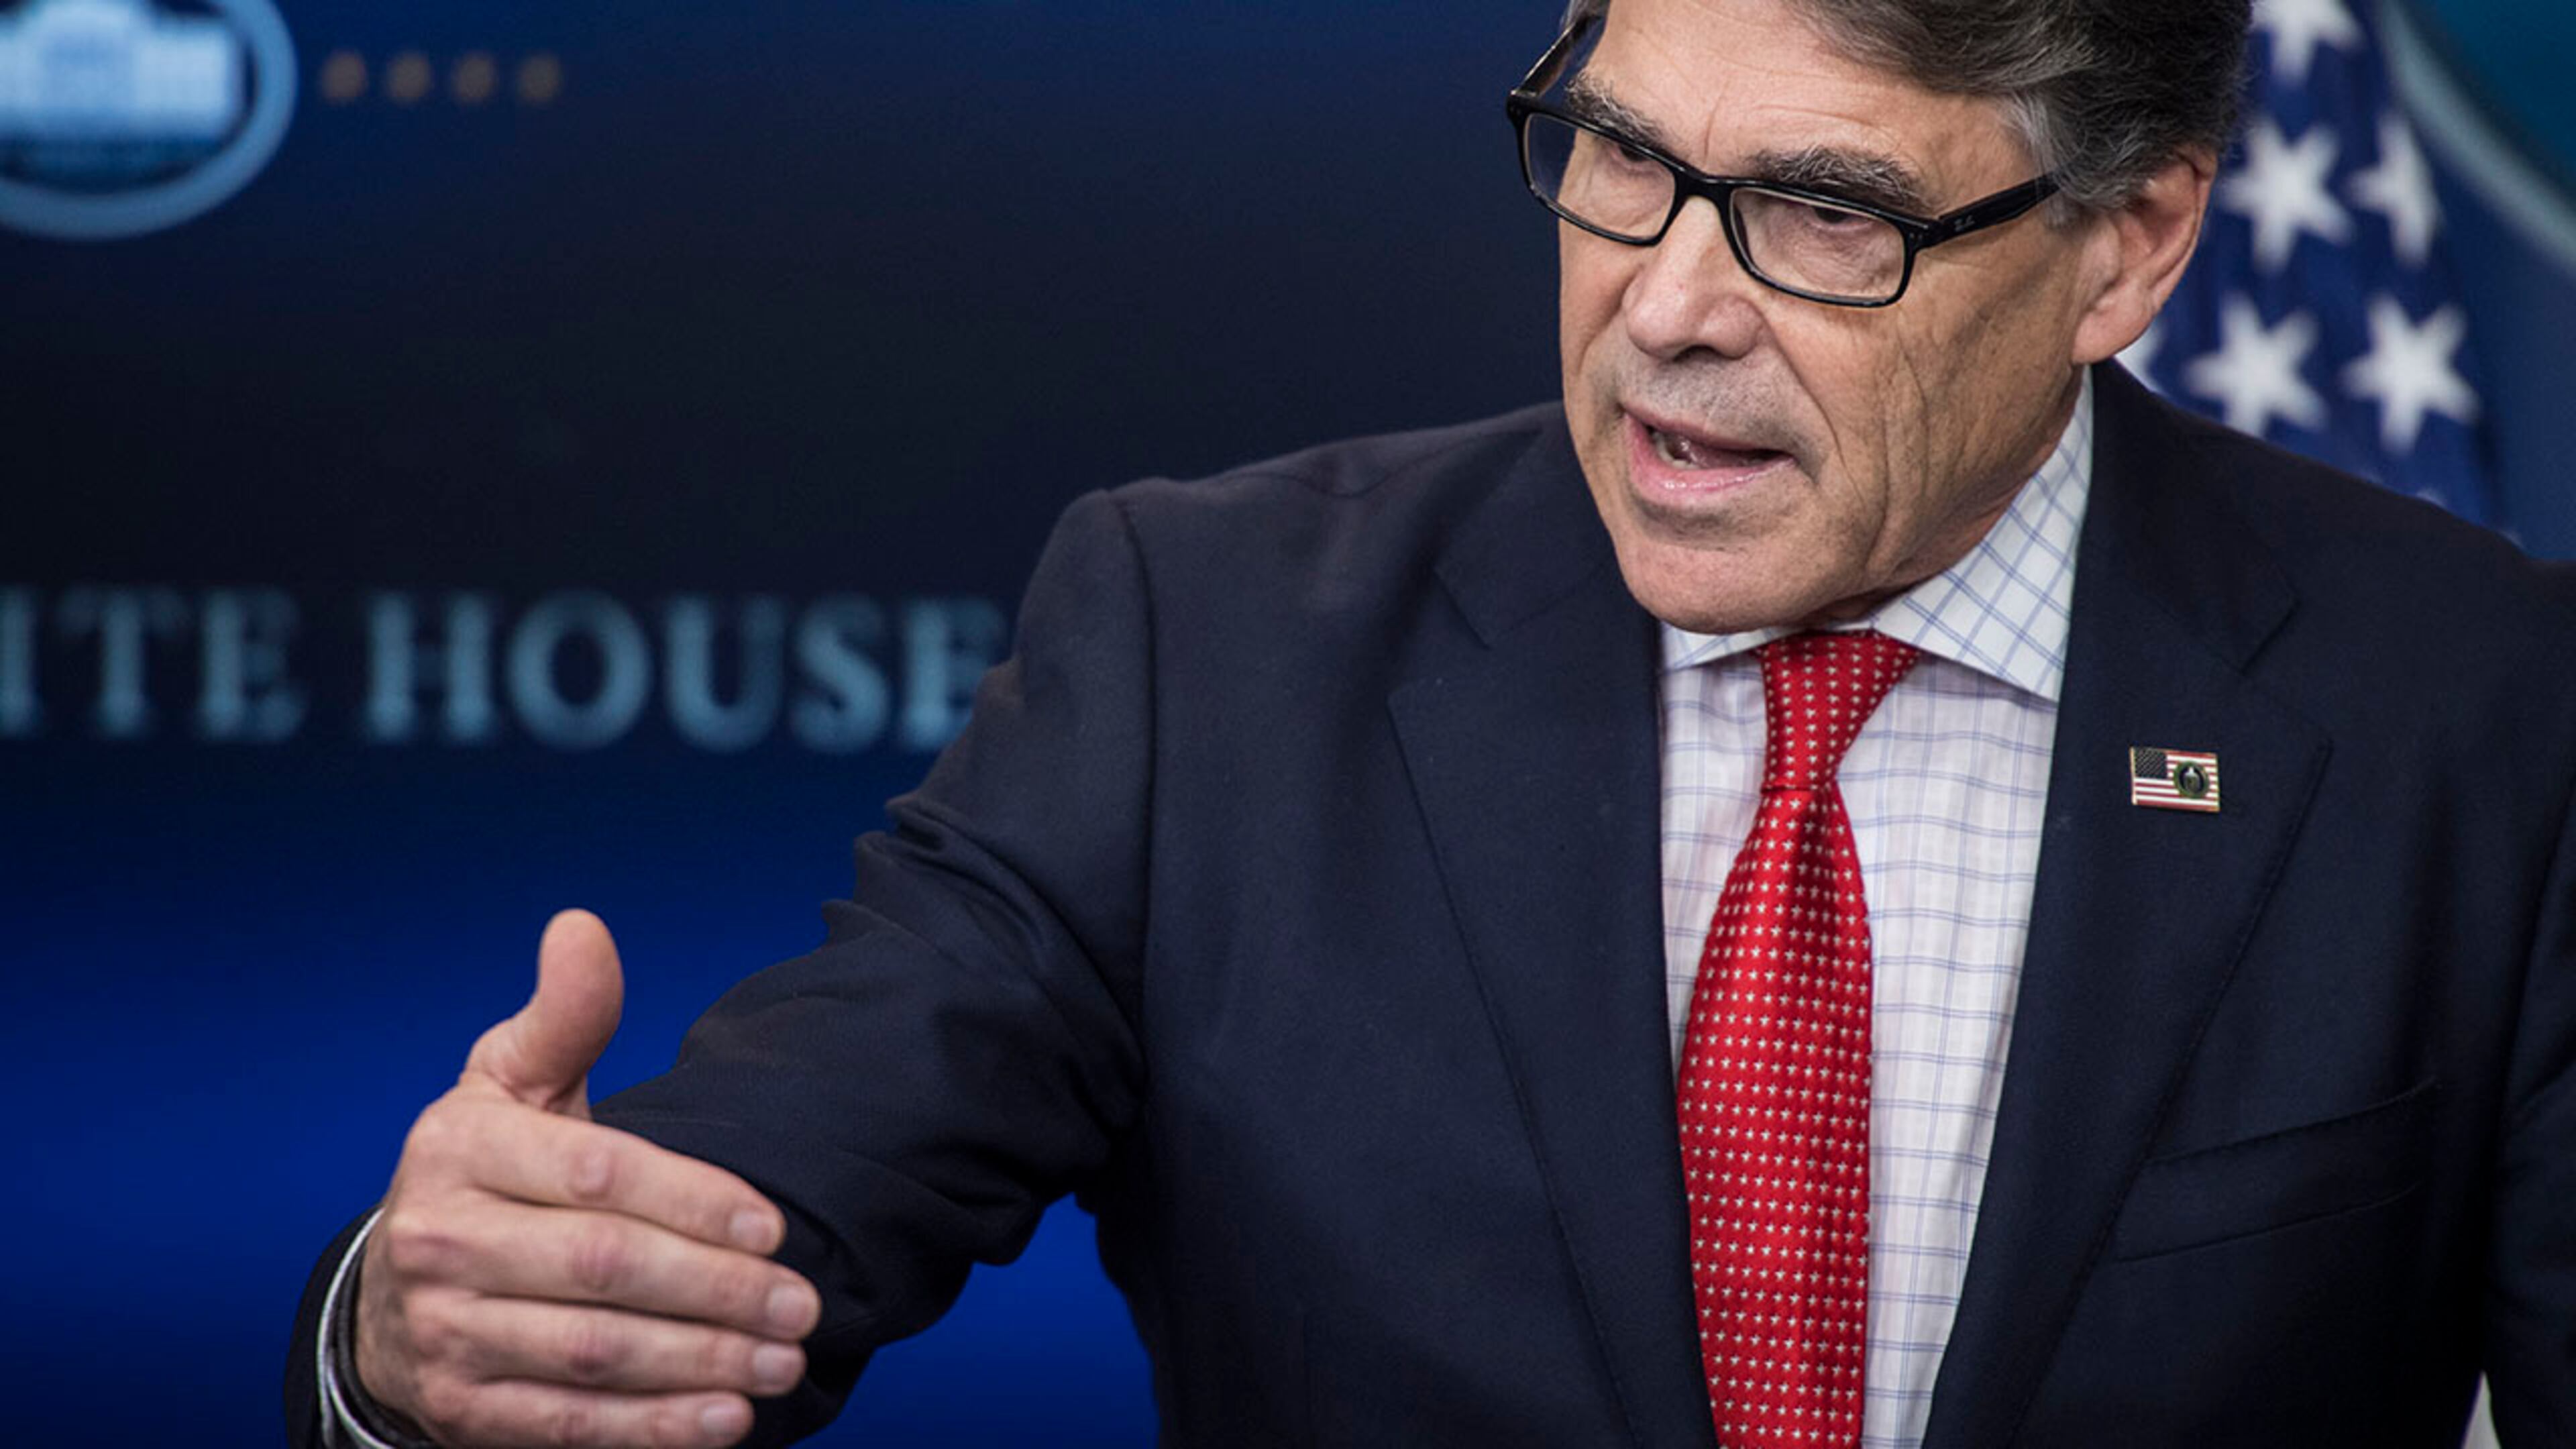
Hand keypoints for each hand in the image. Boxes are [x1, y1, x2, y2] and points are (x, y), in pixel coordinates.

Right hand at [354, 910, 820, 1447]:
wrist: (391, 1293)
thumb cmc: (487, 1170)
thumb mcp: (509, 1082)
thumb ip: (564, 1016)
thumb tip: (584, 928)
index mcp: (458, 1148)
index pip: (594, 1175)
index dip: (694, 1200)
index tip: (774, 1225)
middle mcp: (441, 1241)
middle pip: (603, 1269)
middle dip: (717, 1289)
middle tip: (802, 1304)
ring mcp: (445, 1332)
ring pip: (592, 1353)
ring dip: (699, 1363)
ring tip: (785, 1361)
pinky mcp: (461, 1406)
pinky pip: (566, 1423)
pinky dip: (650, 1427)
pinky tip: (725, 1420)